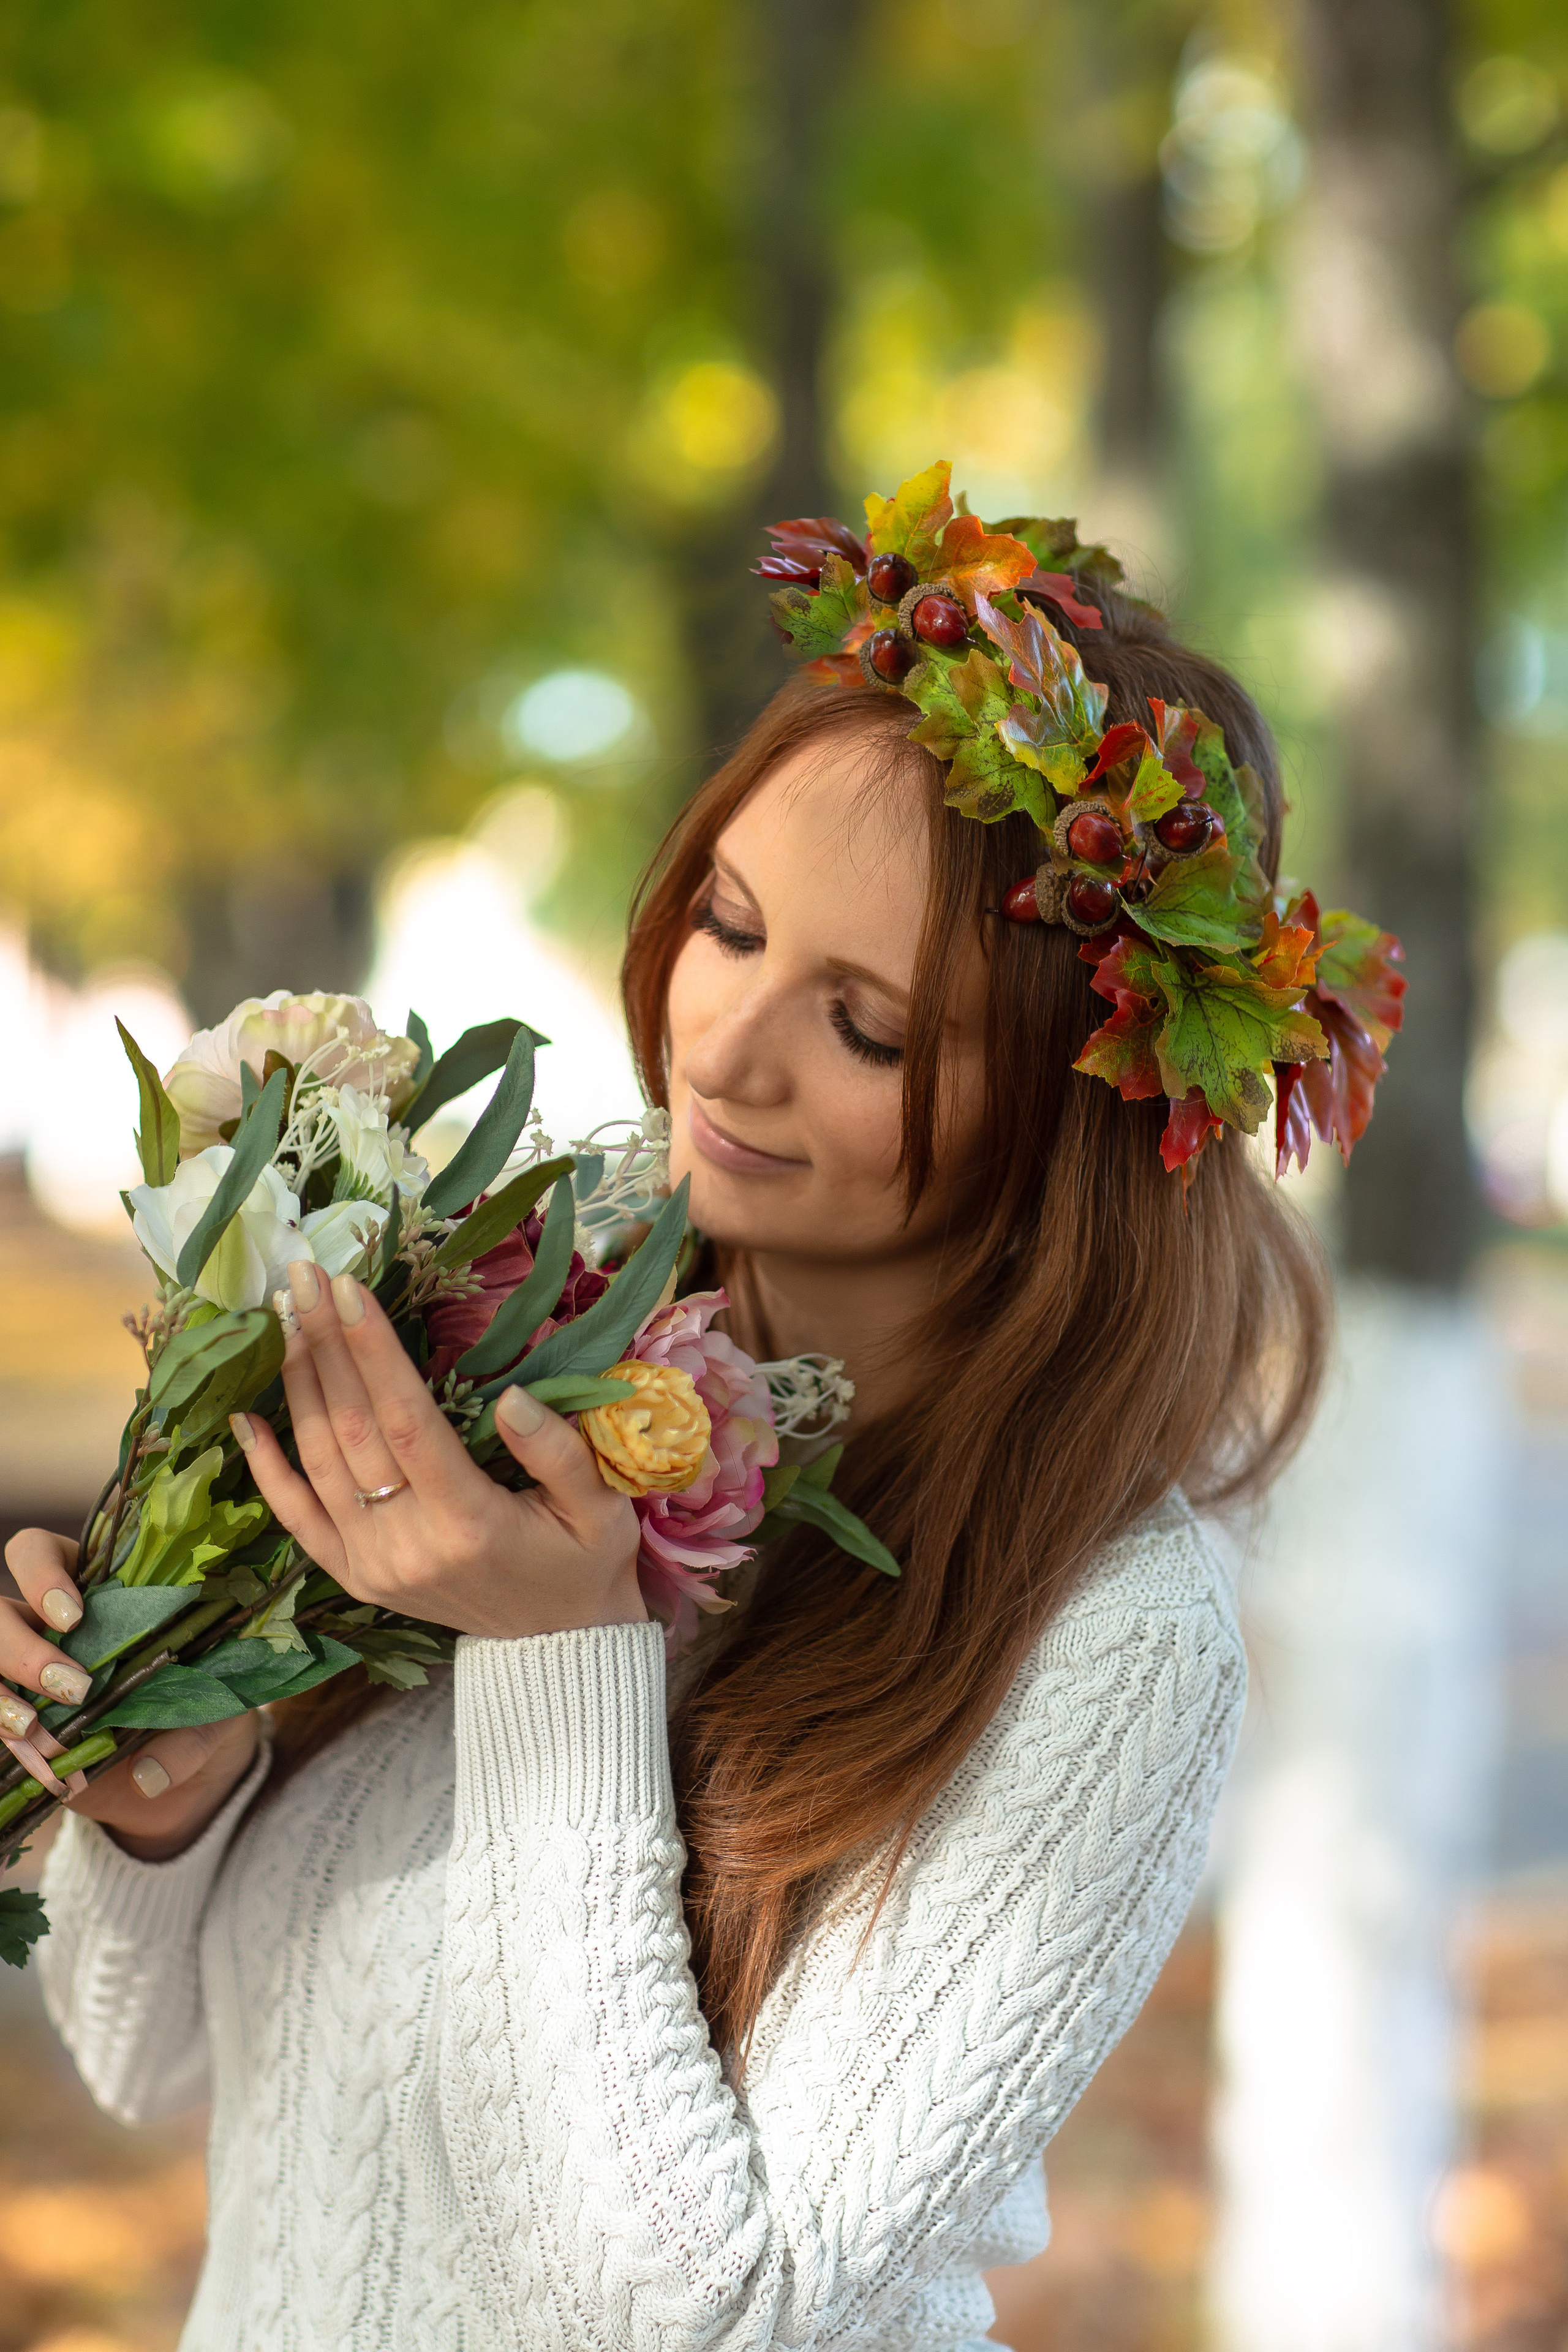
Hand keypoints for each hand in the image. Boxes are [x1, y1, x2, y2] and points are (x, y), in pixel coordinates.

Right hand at [2, 1529, 259, 1860]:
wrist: (187, 1779)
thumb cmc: (200, 1713)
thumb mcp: (214, 1714)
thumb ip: (189, 1735)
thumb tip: (148, 1775)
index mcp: (93, 1587)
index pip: (37, 1553)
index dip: (40, 1575)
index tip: (74, 1617)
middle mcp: (45, 1625)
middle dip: (23, 1650)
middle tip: (73, 1688)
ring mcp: (24, 1674)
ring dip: (2, 1700)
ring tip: (40, 1732)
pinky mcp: (20, 1723)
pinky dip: (14, 1747)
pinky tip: (47, 1769)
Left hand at [230, 1263, 645, 1641]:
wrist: (557, 1647)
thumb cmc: (585, 1564)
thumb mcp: (601, 1508)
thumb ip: (558, 1453)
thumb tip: (510, 1396)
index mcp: (470, 1523)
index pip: (407, 1421)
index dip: (372, 1352)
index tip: (348, 1288)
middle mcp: (409, 1545)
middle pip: (352, 1429)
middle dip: (325, 1344)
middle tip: (301, 1276)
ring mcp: (373, 1565)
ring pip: (319, 1462)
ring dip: (297, 1384)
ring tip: (284, 1317)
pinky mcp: (354, 1578)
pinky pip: (297, 1519)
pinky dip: (266, 1468)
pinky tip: (243, 1417)